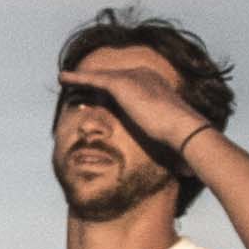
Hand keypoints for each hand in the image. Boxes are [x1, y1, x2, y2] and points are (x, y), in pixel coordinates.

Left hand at [62, 67, 212, 170]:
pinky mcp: (122, 83)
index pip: (127, 86)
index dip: (111, 92)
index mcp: (156, 84)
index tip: (98, 98)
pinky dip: (77, 78)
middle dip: (94, 81)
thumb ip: (167, 143)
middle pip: (112, 78)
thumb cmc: (181, 139)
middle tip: (75, 85)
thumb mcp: (170, 138)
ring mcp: (134, 77)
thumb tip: (185, 173)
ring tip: (64, 80)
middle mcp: (145, 75)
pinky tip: (63, 78)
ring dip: (81, 79)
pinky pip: (93, 79)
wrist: (184, 130)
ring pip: (100, 77)